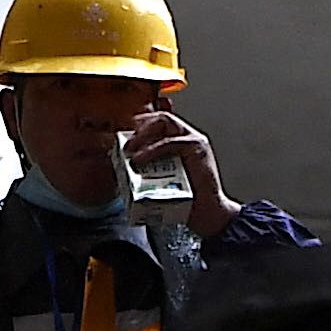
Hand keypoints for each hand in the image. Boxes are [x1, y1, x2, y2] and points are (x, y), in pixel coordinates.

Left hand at [124, 107, 234, 235]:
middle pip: (161, 117)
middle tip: (125, 142)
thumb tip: (126, 163)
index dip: (141, 125)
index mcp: (182, 142)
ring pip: (165, 123)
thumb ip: (151, 166)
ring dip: (142, 134)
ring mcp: (194, 141)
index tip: (124, 134)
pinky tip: (139, 160)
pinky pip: (169, 143)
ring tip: (129, 149)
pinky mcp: (196, 148)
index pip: (160, 122)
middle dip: (140, 126)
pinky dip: (151, 150)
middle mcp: (189, 137)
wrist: (206, 213)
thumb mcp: (163, 178)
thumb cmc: (187, 199)